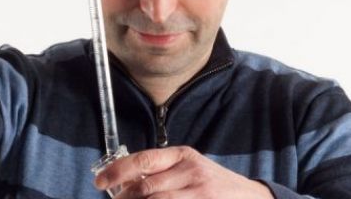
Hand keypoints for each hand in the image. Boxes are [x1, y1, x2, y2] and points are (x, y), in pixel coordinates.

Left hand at [94, 146, 273, 198]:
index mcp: (184, 156)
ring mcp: (199, 193)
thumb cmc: (214, 185)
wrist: (250, 198)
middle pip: (145, 188)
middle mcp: (191, 172)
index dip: (117, 171)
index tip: (99, 182)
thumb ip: (161, 172)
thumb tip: (123, 182)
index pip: (143, 160)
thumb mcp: (190, 169)